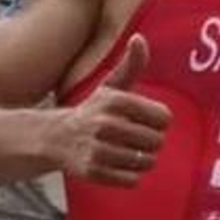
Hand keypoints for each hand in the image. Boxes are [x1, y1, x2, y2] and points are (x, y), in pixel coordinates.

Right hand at [51, 35, 171, 186]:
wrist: (54, 138)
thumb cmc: (93, 111)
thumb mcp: (111, 86)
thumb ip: (131, 65)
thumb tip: (140, 39)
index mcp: (115, 101)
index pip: (164, 118)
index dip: (158, 122)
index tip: (143, 120)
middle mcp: (105, 124)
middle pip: (157, 141)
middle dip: (149, 142)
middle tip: (131, 138)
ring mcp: (98, 149)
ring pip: (147, 162)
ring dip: (140, 159)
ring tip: (123, 150)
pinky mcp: (93, 171)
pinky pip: (132, 180)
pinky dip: (129, 175)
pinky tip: (115, 164)